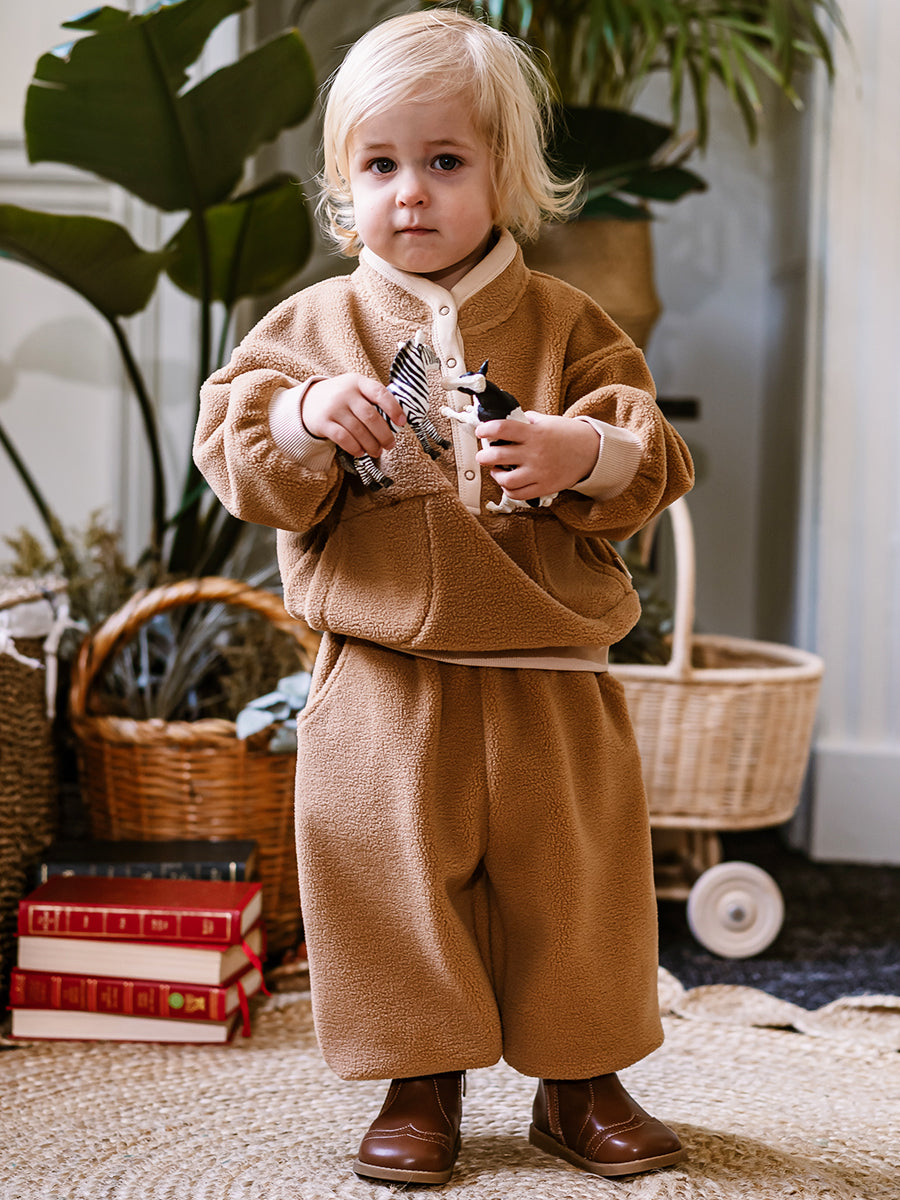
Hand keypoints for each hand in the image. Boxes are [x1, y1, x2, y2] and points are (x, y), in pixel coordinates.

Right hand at [302, 374, 405, 457]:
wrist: (308, 400)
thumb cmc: (342, 398)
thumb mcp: (356, 389)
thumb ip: (373, 400)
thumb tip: (397, 422)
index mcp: (358, 382)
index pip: (379, 393)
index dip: (394, 409)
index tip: (402, 423)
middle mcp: (345, 393)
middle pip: (370, 417)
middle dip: (384, 435)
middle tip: (390, 445)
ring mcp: (333, 408)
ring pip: (358, 431)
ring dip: (371, 445)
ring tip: (377, 451)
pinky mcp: (323, 422)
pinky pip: (343, 438)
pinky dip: (355, 448)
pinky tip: (361, 452)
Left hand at [475, 412, 599, 501]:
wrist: (592, 452)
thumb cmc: (569, 435)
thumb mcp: (548, 421)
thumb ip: (527, 421)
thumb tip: (507, 419)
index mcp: (534, 433)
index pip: (502, 428)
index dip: (486, 430)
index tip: (481, 431)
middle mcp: (534, 453)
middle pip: (497, 456)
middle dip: (484, 456)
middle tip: (483, 455)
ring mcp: (539, 472)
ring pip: (505, 479)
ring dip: (495, 475)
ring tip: (496, 471)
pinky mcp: (544, 487)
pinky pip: (518, 494)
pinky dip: (508, 489)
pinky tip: (508, 483)